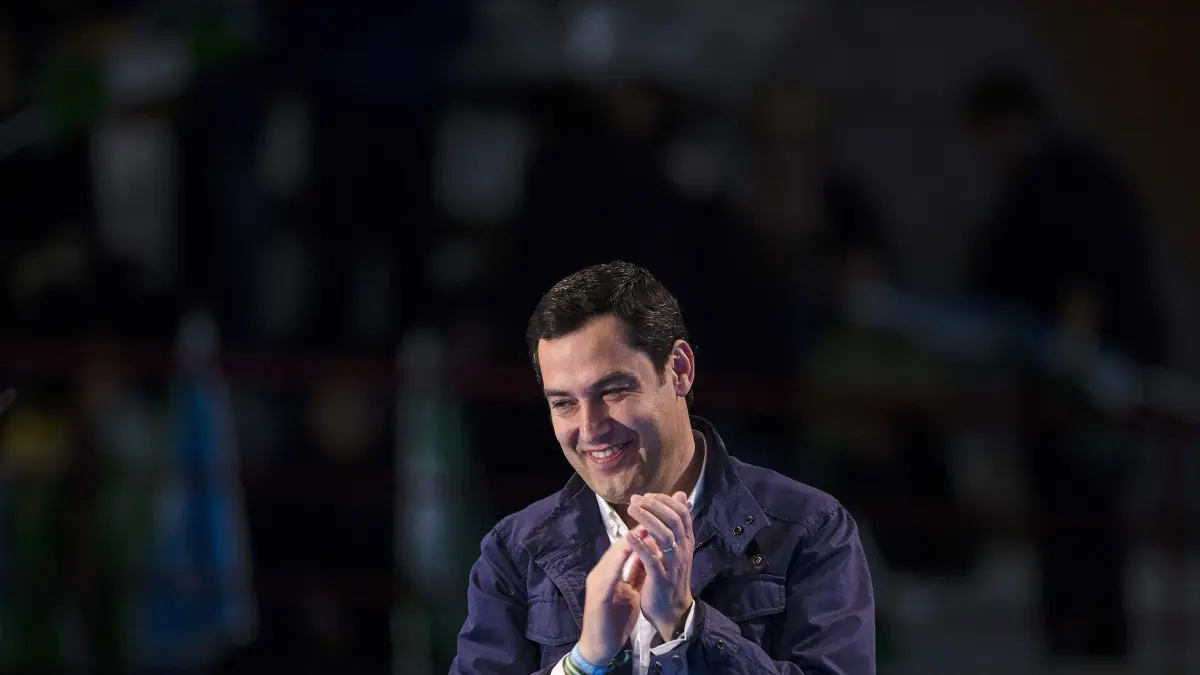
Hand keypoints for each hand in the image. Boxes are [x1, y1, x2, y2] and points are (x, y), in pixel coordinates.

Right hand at [578, 527, 646, 663]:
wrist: (600, 646)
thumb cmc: (615, 619)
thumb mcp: (632, 591)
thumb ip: (638, 573)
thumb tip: (650, 552)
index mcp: (610, 572)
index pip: (626, 548)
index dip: (640, 533)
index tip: (655, 519)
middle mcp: (601, 573)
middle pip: (617, 548)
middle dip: (633, 532)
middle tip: (647, 515)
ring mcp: (597, 584)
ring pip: (611, 559)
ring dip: (625, 544)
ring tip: (639, 530)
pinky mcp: (596, 597)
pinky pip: (607, 578)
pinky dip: (616, 565)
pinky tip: (625, 554)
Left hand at [626, 492, 694, 641]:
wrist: (673, 612)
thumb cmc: (671, 577)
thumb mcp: (676, 548)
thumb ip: (675, 524)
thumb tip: (681, 495)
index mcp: (686, 542)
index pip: (682, 513)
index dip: (664, 500)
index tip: (647, 496)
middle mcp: (683, 550)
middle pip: (673, 519)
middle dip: (654, 506)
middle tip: (635, 500)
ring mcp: (673, 564)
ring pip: (664, 535)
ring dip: (647, 519)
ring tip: (631, 509)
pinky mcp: (661, 578)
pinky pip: (652, 558)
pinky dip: (640, 545)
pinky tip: (628, 535)